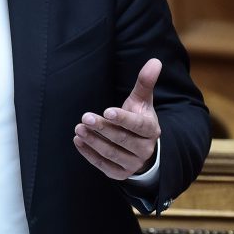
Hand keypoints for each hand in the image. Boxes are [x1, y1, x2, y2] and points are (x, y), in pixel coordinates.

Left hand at [73, 58, 161, 179]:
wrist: (141, 149)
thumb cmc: (138, 118)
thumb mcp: (142, 101)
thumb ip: (145, 82)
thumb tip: (155, 61)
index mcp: (151, 130)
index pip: (138, 126)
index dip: (123, 119)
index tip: (106, 111)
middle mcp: (145, 149)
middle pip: (122, 139)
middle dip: (103, 128)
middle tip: (85, 117)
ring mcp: (132, 163)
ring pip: (111, 153)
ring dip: (93, 141)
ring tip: (78, 128)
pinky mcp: (119, 173)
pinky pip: (102, 164)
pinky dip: (89, 153)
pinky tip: (78, 141)